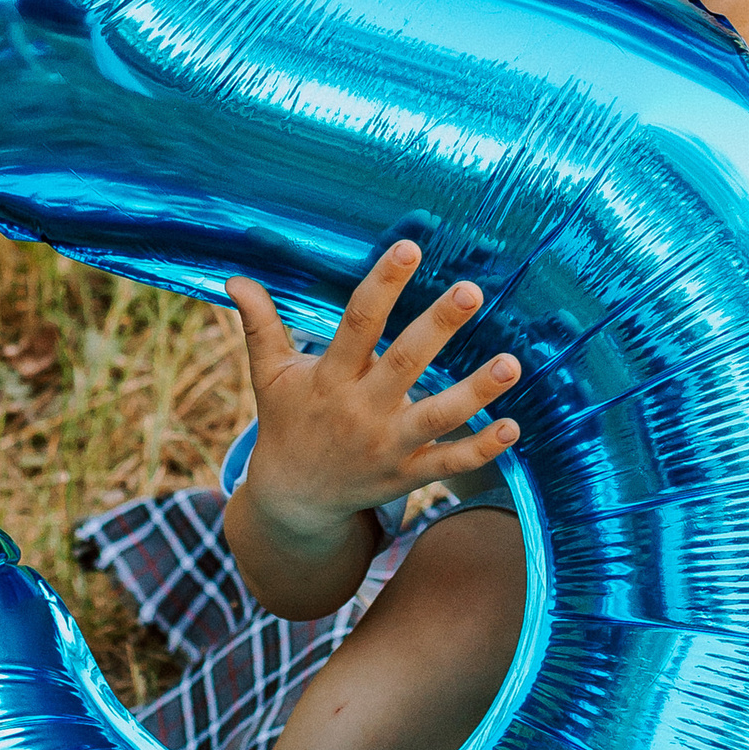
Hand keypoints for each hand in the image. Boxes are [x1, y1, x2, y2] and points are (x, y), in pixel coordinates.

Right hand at [226, 239, 522, 562]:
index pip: (358, 322)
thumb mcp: (269, 375)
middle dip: (438, 327)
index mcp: (331, 377)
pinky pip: (449, 463)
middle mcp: (361, 409)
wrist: (293, 501)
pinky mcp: (409, 474)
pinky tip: (515, 428)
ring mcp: (388, 445)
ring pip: (437, 416)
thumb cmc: (287, 424)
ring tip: (511, 363)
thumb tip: (234, 278)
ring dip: (476, 392)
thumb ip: (259, 325)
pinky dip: (482, 449)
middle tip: (470, 291)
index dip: (383, 284)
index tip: (408, 248)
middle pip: (405, 362)